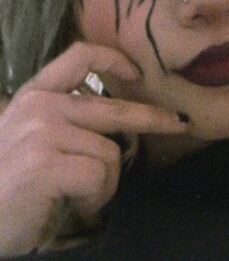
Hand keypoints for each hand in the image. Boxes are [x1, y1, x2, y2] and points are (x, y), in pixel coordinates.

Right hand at [0, 42, 188, 256]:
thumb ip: (60, 122)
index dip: (113, 59)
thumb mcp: (26, 139)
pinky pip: (100, 178)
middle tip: (179, 123)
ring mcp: (43, 133)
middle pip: (112, 109)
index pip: (78, 56)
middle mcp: (39, 107)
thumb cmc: (5, 187)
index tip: (137, 72)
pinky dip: (94, 199)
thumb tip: (113, 122)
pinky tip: (71, 205)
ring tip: (74, 196)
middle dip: (153, 118)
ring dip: (103, 184)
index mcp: (33, 96)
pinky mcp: (48, 164)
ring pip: (110, 153)